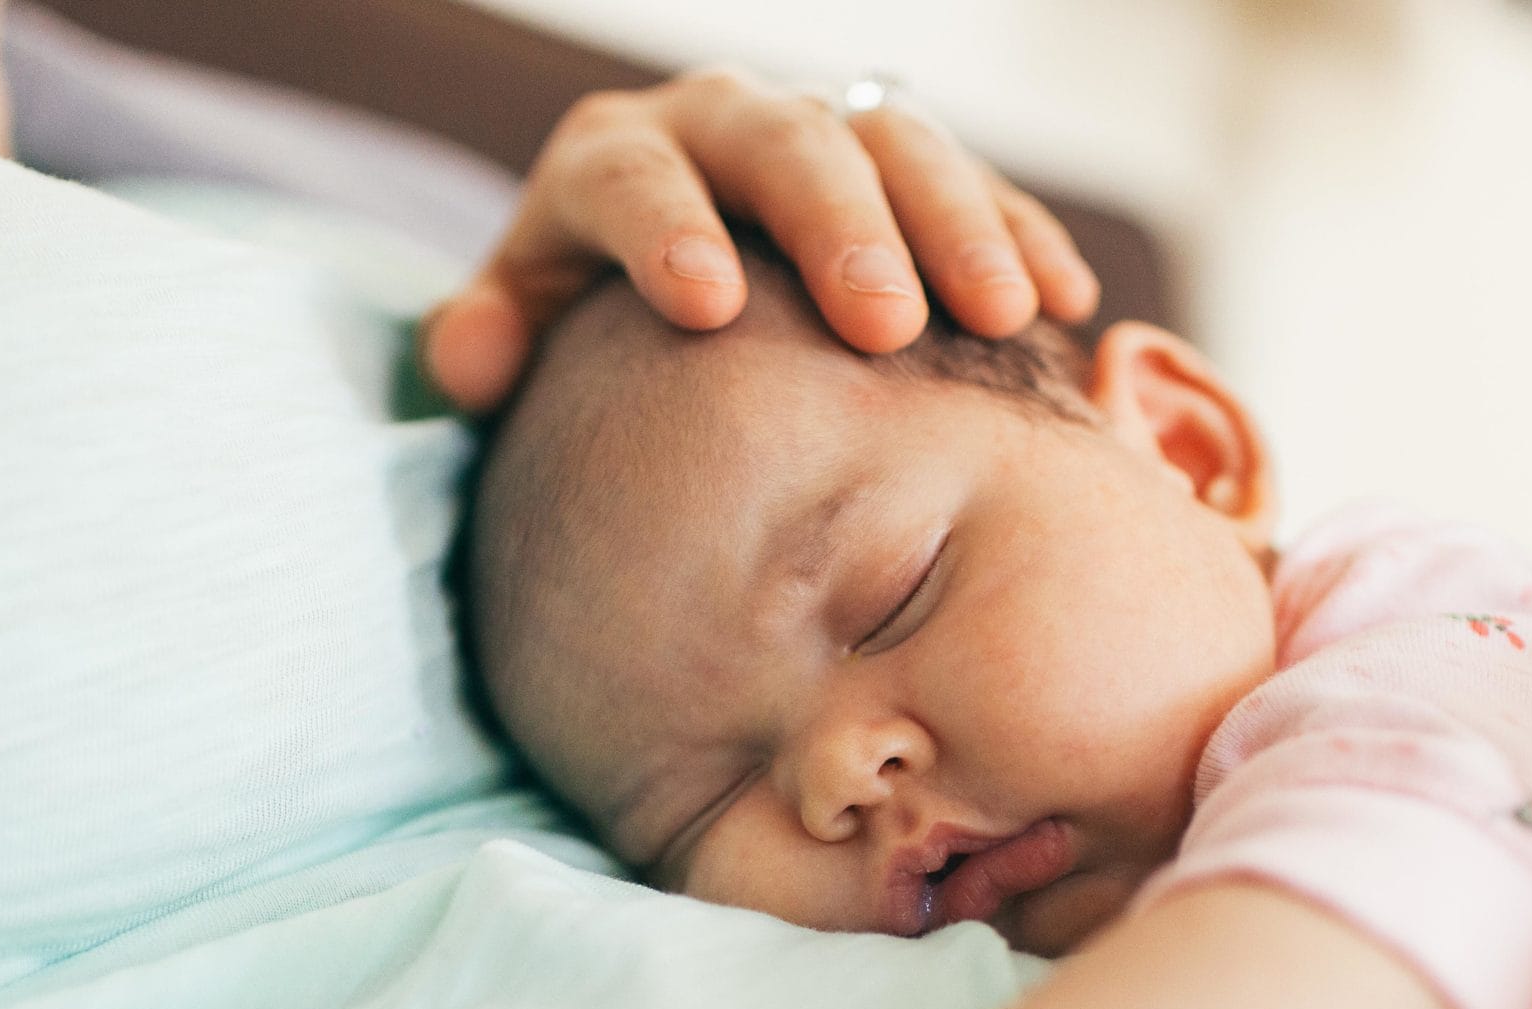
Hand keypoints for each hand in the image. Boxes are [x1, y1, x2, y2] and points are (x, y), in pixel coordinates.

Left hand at [419, 67, 1101, 410]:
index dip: (666, 227)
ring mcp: (827, 136)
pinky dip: (1023, 235)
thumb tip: (464, 361)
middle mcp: (725, 124)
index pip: (632, 172)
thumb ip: (491, 338)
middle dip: (839, 228)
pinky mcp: (912, 173)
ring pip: (897, 143)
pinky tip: (1067, 305)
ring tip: (1003, 318)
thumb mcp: (529, 322)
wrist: (674, 278)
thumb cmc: (591, 321)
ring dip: (957, 224)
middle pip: (784, 146)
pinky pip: (981, 181)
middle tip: (880, 323)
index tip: (707, 304)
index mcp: (617, 159)